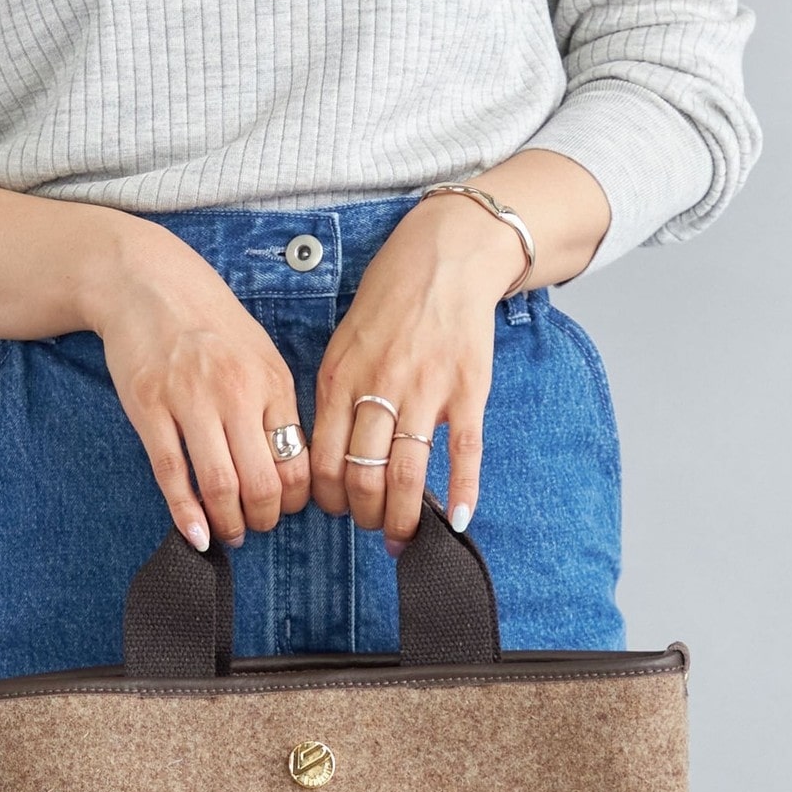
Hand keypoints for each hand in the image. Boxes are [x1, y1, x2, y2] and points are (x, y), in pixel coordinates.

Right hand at [95, 219, 311, 551]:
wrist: (147, 281)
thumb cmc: (208, 321)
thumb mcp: (260, 354)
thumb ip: (276, 406)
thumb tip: (290, 464)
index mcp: (270, 382)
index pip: (297, 461)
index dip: (295, 500)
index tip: (284, 508)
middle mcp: (235, 393)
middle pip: (262, 482)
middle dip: (263, 519)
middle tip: (256, 527)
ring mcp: (190, 401)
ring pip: (219, 485)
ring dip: (228, 523)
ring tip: (229, 533)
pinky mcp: (149, 408)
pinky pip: (172, 474)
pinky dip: (185, 514)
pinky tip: (196, 534)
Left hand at [308, 195, 530, 554]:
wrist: (446, 255)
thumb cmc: (390, 301)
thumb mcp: (343, 344)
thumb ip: (335, 398)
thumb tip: (329, 457)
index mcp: (341, 380)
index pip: (323, 460)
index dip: (328, 498)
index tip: (338, 510)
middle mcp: (380, 388)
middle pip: (363, 475)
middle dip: (365, 515)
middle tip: (373, 527)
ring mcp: (427, 390)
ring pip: (408, 473)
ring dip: (404, 516)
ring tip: (404, 536)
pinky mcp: (468, 389)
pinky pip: (463, 451)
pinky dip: (462, 491)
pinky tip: (457, 520)